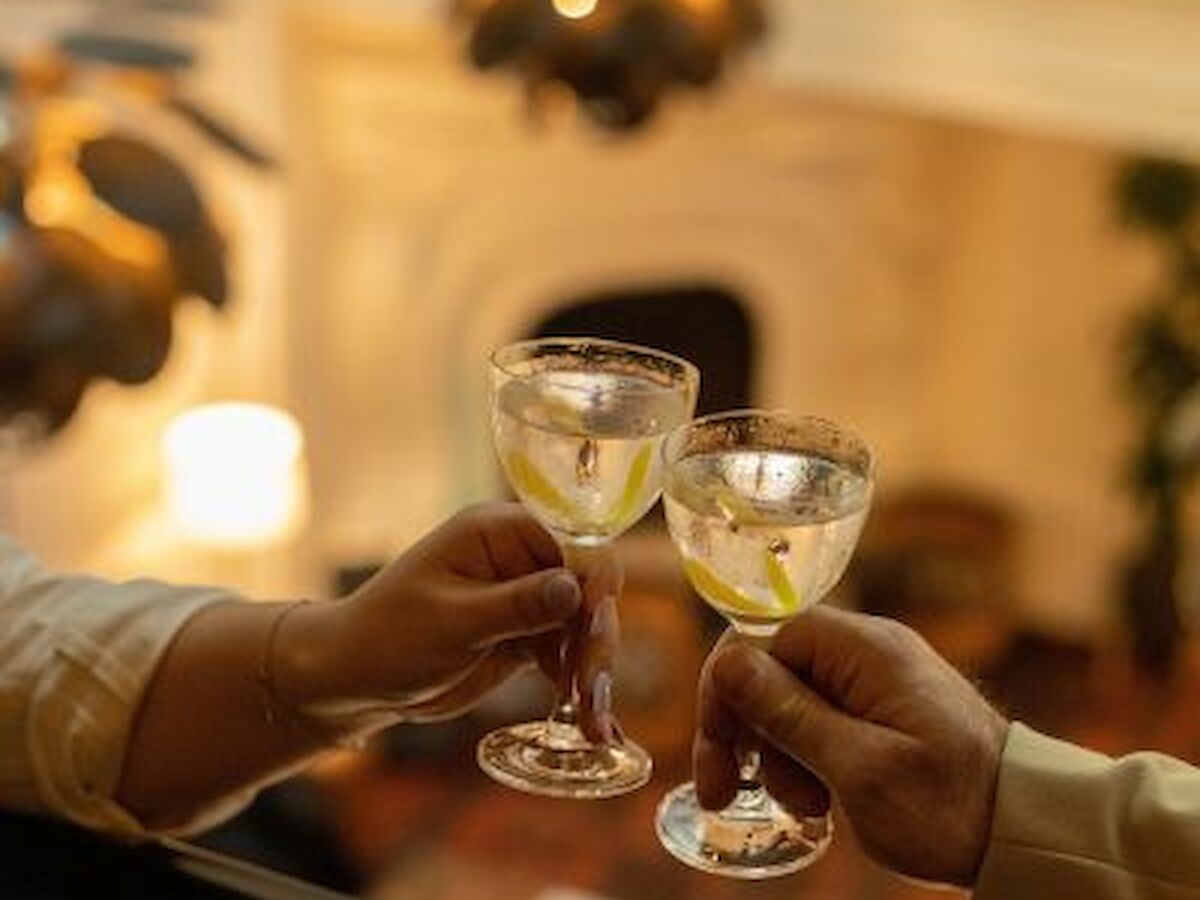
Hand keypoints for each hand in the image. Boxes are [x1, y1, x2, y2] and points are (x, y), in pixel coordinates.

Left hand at [279, 503, 620, 741]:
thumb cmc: (389, 637)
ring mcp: (524, 598)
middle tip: (593, 689)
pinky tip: (589, 720)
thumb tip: (576, 587)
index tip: (598, 623)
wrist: (354, 679)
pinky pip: (566, 653)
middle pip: (585, 586)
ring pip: (583, 624)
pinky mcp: (524, 636)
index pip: (571, 540)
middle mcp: (518, 558)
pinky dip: (578, 683)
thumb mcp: (453, 622)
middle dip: (596, 637)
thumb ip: (517, 604)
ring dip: (592, 669)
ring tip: (594, 720)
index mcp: (497, 532)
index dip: (594, 580)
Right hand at [695, 608, 1008, 886]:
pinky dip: (808, 757)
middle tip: (729, 794)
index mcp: (862, 649)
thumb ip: (789, 712)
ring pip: (792, 699)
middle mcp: (867, 650)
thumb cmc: (950, 806)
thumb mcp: (858, 767)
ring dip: (780, 754)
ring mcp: (878, 678)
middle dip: (746, 731)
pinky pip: (823, 717)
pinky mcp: (886, 707)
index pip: (761, 637)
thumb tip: (730, 661)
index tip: (717, 754)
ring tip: (807, 807)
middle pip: (771, 668)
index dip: (726, 691)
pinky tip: (820, 798)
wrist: (1031, 830)